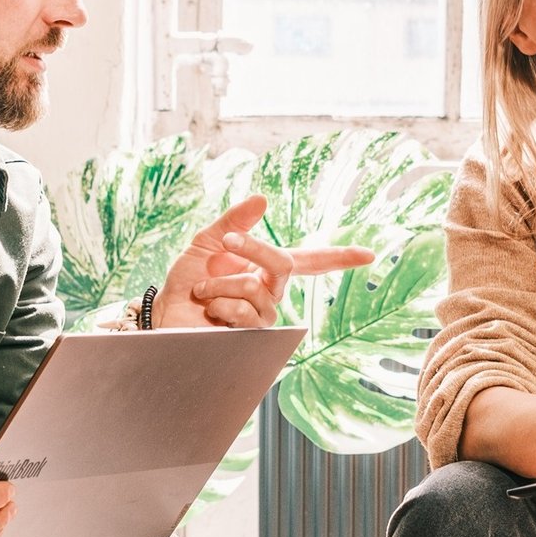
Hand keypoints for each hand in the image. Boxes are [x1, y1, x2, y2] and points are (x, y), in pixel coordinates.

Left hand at [153, 194, 376, 328]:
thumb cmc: (186, 281)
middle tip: (225, 242)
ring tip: (203, 292)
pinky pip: (243, 310)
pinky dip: (218, 304)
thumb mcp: (206, 242)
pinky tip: (209, 314)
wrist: (165, 315)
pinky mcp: (250, 336)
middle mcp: (271, 293)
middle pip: (283, 263)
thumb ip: (234, 222)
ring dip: (219, 283)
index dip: (340, 257)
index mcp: (265, 268)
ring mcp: (263, 316)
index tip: (370, 254)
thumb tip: (263, 199)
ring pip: (254, 287)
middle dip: (252, 248)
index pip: (310, 261)